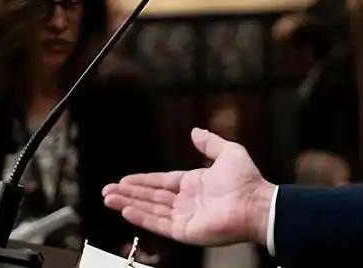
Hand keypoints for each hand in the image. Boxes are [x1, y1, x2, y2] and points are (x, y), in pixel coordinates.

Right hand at [102, 127, 274, 246]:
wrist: (256, 203)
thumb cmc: (247, 180)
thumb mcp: (228, 152)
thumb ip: (209, 142)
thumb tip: (195, 131)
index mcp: (194, 183)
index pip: (161, 182)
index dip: (142, 181)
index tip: (123, 179)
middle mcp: (186, 201)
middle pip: (151, 196)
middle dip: (128, 193)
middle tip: (106, 191)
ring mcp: (184, 217)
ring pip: (150, 210)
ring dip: (129, 204)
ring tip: (109, 199)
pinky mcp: (185, 231)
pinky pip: (158, 223)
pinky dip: (142, 217)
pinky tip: (126, 210)